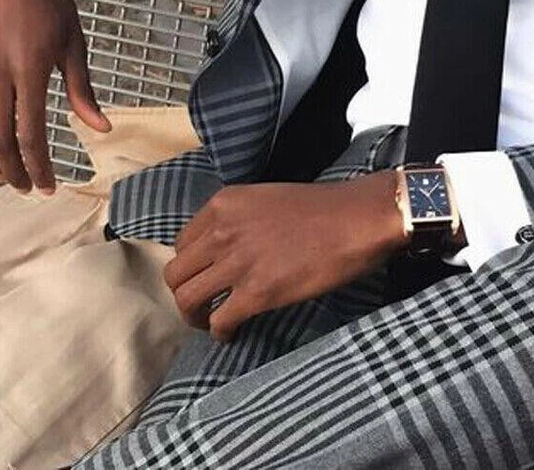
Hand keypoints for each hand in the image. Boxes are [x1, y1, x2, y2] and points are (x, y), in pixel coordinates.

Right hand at [0, 0, 109, 193]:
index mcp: (31, 69)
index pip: (31, 132)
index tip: (49, 185)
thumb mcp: (74, 46)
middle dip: (14, 170)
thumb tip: (101, 128)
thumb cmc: (53, 6)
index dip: (39, 165)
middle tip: (28, 188)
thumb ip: (83, 91)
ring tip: (8, 173)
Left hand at [163, 172, 405, 341]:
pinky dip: (221, 333)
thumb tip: (228, 247)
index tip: (206, 277)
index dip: (191, 266)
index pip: (182, 243)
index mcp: (224, 204)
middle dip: (186, 294)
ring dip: (196, 317)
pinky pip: (219, 321)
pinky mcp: (257, 292)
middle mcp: (222, 230)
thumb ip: (239, 220)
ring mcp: (238, 262)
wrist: (357, 219)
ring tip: (213, 323)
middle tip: (204, 305)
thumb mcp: (267, 199)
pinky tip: (234, 334)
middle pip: (176, 274)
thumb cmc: (323, 209)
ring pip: (187, 300)